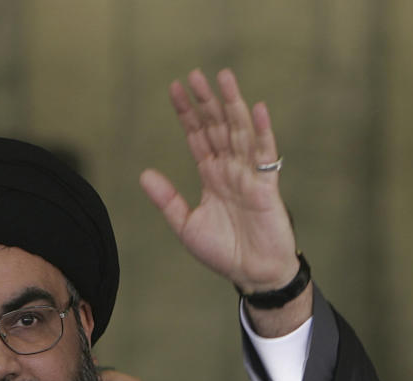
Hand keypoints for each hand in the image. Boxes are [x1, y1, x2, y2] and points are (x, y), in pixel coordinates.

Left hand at [139, 68, 298, 294]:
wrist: (251, 273)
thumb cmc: (223, 250)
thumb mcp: (186, 224)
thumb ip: (167, 199)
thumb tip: (145, 174)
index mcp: (211, 175)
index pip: (197, 136)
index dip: (187, 114)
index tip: (174, 90)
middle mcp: (230, 169)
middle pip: (217, 127)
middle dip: (206, 101)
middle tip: (195, 74)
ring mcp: (249, 175)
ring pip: (239, 132)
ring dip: (232, 105)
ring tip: (224, 78)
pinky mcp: (267, 186)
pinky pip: (265, 154)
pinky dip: (262, 131)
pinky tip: (257, 109)